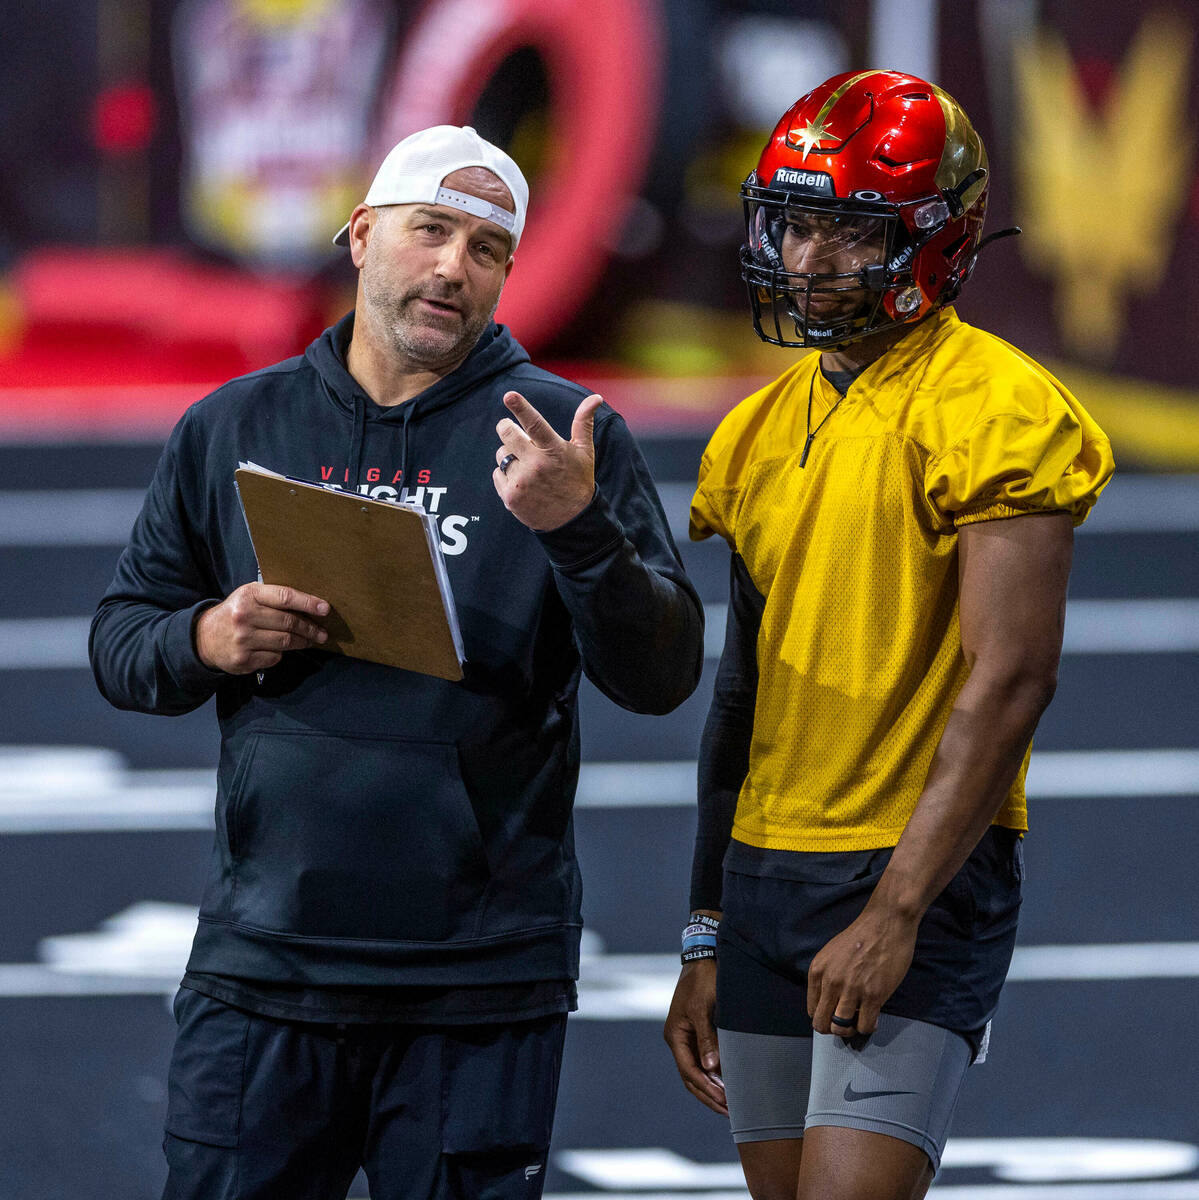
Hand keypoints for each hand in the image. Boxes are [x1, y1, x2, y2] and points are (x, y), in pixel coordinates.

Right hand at [194, 582, 329, 673]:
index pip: (285, 597)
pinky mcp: (243, 660)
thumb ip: (273, 597)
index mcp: (249, 595)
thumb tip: (311, 604)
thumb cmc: (236, 613)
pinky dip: (281, 654)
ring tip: (310, 641)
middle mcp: (244, 616)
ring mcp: (243, 640)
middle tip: (322, 633)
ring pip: (285, 642)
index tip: (325, 609)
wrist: (204, 638)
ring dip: (302, 642)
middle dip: (310, 629)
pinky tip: (279, 649)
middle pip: (289, 623)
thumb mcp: (249, 597)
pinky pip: (274, 657)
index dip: (308, 603)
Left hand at [492, 391, 602, 530]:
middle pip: (507, 434)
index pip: (535, 424)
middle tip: (509, 429)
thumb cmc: (577, 480)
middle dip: (506, 427)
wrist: (573, 520)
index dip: (522, 408)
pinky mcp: (510, 497)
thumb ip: (583, 422)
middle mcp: (537, 465)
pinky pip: (497, 474)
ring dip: (509, 455)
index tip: (509, 395)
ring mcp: (522, 482)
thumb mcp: (584, 451)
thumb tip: (596, 398)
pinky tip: (522, 482)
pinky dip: (506, 475)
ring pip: (501, 454)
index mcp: (554, 450)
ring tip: (526, 466)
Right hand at [663, 959, 726, 1114]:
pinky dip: (714, 1075)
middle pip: (691, 1076)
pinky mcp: (699, 1033)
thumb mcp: (702, 1008)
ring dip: (711, 1088)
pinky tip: (727, 1083)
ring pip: (697, 1071)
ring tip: (729, 1104)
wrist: (704, 959)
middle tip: (728, 1111)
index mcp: (675, 1035)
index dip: (705, 1088)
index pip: (688, 1070)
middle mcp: (679, 1039)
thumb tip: (710, 1067)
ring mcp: (688, 1037)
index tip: (723, 1101)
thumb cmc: (702, 981)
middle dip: (708, 1095)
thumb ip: (706, 1038)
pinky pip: (704, 1060)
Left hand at [806, 906, 918, 1037]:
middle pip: (822, 1023)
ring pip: (841, 1028)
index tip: (835, 1015)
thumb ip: (827, 976)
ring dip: (851, 1030)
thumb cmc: (861, 936)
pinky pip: (865, 1026)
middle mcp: (831, 982)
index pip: (812, 1009)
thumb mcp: (832, 954)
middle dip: (833, 1028)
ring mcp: (851, 990)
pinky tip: (873, 1017)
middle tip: (846, 1025)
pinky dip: (868, 1027)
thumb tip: (829, 1002)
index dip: (824, 1016)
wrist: (885, 922)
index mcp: (818, 970)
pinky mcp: (873, 995)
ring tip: (860, 1020)